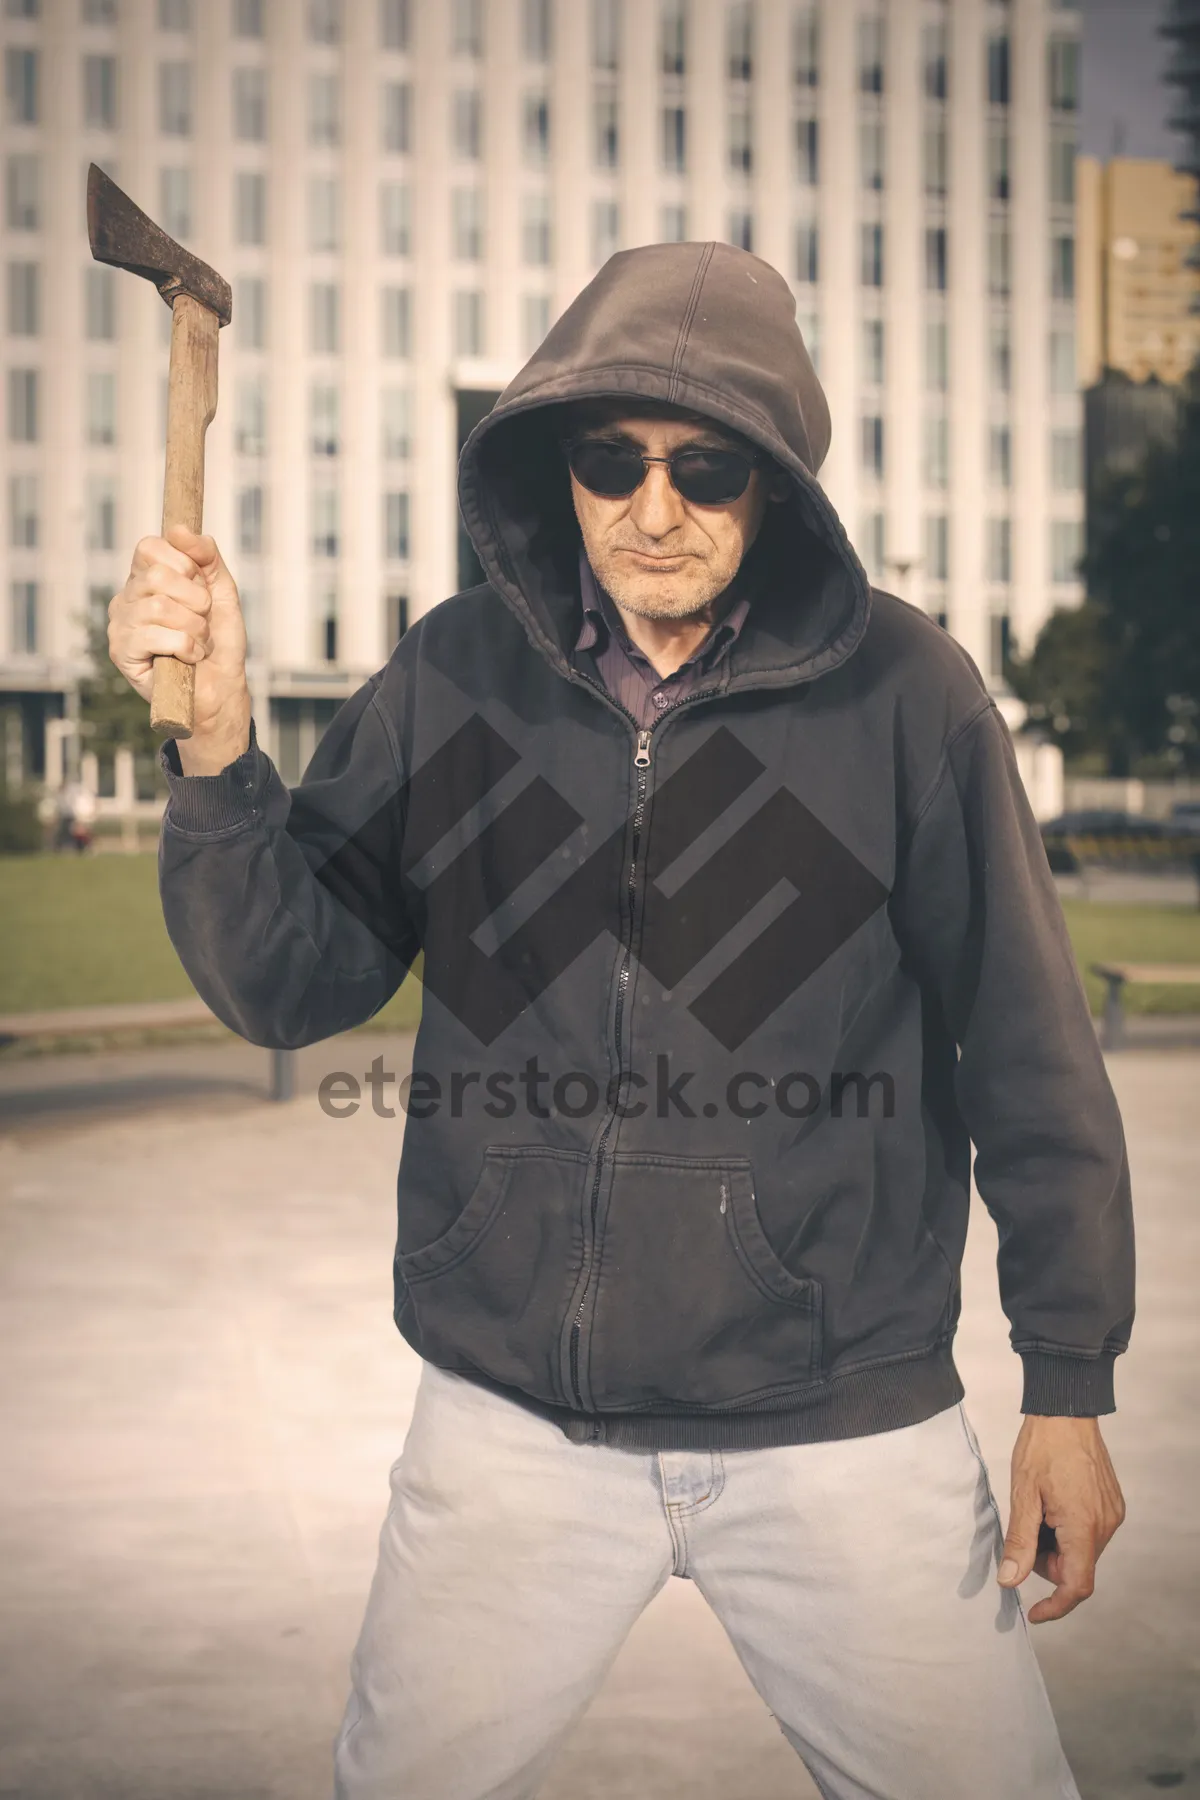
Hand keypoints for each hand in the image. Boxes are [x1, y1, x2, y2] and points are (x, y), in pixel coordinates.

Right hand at [109, 526, 250, 773]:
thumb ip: (207, 557)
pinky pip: (155, 635)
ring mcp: (120, 625)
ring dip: (194, 628)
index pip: (149, 547)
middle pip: (157, 577)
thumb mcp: (222, 592)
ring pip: (159, 608)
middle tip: (202, 622)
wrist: (222, 690)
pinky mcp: (121, 653)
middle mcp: (126, 598)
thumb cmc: (219, 644)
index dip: (183, 563)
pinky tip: (189, 658)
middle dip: (195, 601)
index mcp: (145, 579)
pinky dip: (186, 647)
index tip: (201, 587)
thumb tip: (180, 528)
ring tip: (198, 644)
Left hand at [997, 1415, 1125, 1622]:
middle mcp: (1105, 1525)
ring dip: (1058, 1545)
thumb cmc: (1042, 1447)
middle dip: (1048, 1562)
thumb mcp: (1022, 1494)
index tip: (1034, 1612)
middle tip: (1027, 1531)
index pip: (1077, 1586)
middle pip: (1076, 1568)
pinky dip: (1069, 1531)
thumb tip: (1010, 1580)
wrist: (1066, 1411)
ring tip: (1039, 1510)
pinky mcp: (1112, 1505)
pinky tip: (1054, 1504)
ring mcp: (1112, 1514)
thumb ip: (1019, 1542)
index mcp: (1083, 1527)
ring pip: (1083, 1551)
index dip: (1055, 1606)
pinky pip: (1090, 1533)